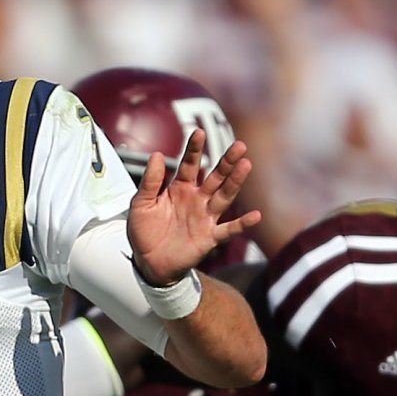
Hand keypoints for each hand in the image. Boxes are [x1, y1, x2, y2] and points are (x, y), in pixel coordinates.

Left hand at [128, 126, 259, 287]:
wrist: (147, 263)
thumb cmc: (144, 232)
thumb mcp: (140, 204)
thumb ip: (150, 181)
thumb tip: (155, 154)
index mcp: (179, 188)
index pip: (190, 164)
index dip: (195, 149)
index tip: (199, 132)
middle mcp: (196, 199)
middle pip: (215, 177)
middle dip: (227, 162)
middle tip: (240, 145)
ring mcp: (205, 217)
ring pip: (224, 196)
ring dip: (235, 182)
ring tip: (246, 165)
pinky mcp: (209, 237)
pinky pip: (229, 229)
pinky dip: (242, 224)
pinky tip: (256, 215)